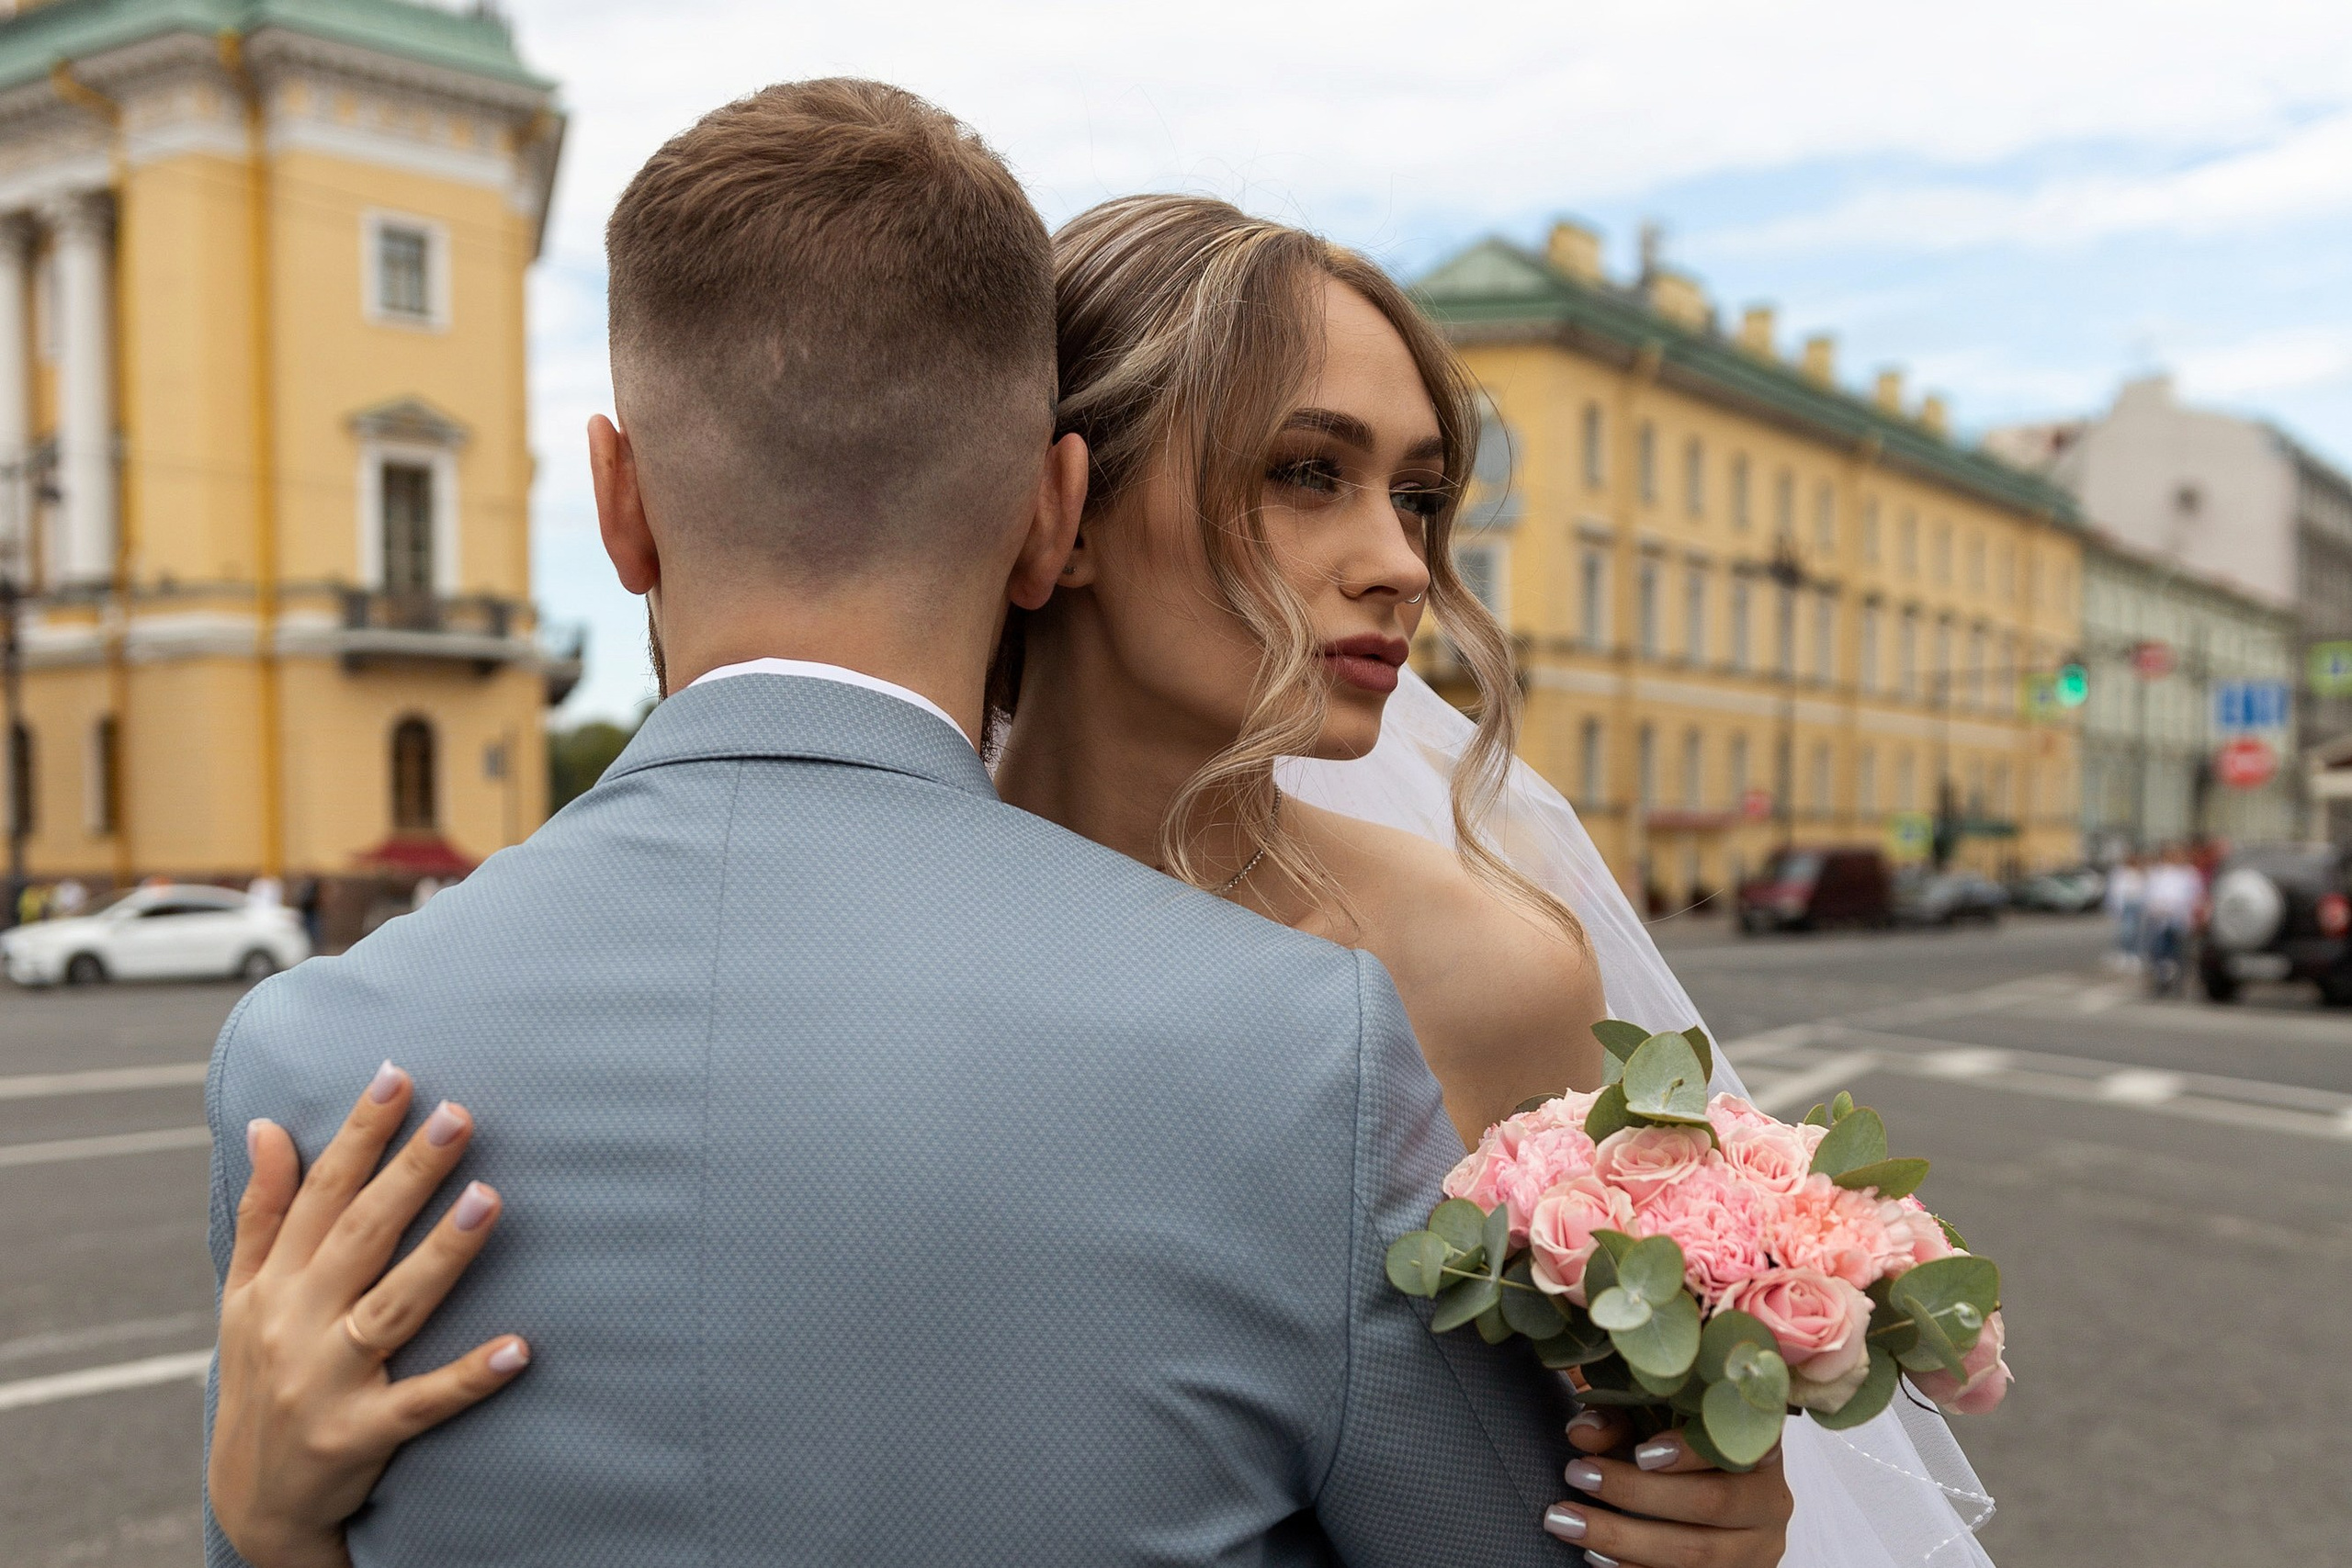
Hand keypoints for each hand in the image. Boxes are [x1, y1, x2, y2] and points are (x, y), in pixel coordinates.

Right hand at [209, 1063, 528, 1567]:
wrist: (253, 1503)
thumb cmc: (260, 1377)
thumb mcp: (244, 1298)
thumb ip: (262, 1214)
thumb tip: (264, 1127)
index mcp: (274, 1284)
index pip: (320, 1195)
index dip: (358, 1135)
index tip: (399, 1078)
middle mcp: (295, 1325)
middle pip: (360, 1236)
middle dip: (409, 1173)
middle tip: (459, 1115)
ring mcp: (327, 1382)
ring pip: (392, 1307)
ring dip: (443, 1253)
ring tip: (491, 1198)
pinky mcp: (360, 1437)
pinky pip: (422, 1402)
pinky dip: (469, 1377)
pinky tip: (520, 1347)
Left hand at [1540, 1408, 1792, 1567]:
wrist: (1704, 1504)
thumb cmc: (1677, 1452)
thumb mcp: (1655, 1425)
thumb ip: (1621, 1422)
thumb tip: (1581, 1432)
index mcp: (1760, 1449)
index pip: (1737, 1446)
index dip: (1691, 1452)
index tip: (1641, 1452)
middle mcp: (1770, 1502)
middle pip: (1711, 1503)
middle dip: (1636, 1492)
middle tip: (1577, 1474)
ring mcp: (1756, 1551)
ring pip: (1694, 1554)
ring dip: (1622, 1539)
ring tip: (1566, 1521)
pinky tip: (1593, 1556)